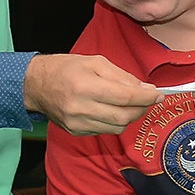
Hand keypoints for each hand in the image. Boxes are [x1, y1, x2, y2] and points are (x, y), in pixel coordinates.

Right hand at [25, 53, 162, 134]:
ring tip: (129, 103)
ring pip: (117, 127)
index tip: (159, 95)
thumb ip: (122, 76)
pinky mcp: (76, 132)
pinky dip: (114, 121)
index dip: (146, 97)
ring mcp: (77, 123)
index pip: (125, 96)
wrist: (35, 85)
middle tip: (148, 100)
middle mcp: (81, 108)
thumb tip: (146, 89)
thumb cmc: (66, 68)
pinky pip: (104, 130)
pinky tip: (111, 109)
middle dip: (141, 109)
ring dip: (130, 116)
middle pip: (124, 117)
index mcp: (85, 86)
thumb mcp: (95, 62)